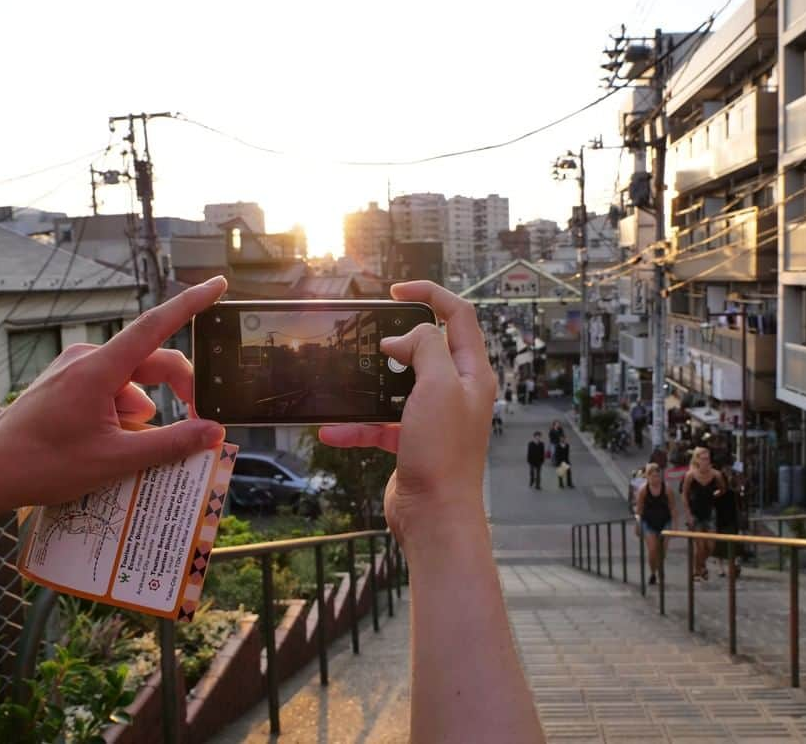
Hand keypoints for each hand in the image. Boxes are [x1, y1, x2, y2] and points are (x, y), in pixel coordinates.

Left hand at [0, 277, 227, 516]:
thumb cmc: (42, 465)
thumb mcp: (116, 460)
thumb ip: (171, 443)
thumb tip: (213, 432)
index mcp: (100, 369)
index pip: (157, 325)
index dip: (192, 303)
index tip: (218, 283)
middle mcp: (87, 359)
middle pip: (153, 361)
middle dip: (180, 390)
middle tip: (199, 424)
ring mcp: (74, 369)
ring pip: (132, 381)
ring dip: (145, 411)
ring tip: (131, 448)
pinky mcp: (66, 382)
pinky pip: (110, 388)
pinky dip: (122, 412)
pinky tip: (110, 442)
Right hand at [318, 281, 492, 547]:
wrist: (435, 516)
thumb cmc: (444, 454)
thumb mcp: (437, 386)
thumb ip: (424, 348)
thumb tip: (402, 339)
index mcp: (472, 373)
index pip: (459, 316)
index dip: (431, 294)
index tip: (397, 289)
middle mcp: (457, 392)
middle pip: (427, 348)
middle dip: (397, 341)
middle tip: (370, 336)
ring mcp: (435, 417)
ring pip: (398, 387)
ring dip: (371, 386)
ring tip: (348, 380)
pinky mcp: (413, 441)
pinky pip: (381, 424)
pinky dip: (358, 425)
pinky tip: (333, 431)